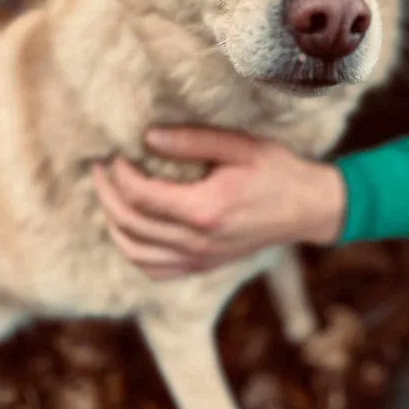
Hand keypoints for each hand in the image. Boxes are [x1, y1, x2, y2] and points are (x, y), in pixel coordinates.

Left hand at [93, 127, 345, 279]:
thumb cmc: (277, 171)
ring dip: (113, 225)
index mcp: (205, 210)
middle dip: (107, 195)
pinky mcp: (203, 266)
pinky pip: (154, 270)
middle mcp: (198, 242)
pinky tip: (131, 228)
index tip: (115, 153)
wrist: (307, 208)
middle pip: (130, 224)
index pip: (141, 196)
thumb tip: (148, 138)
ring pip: (135, 253)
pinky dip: (133, 251)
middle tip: (100, 170)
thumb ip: (193, 141)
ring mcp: (200, 259)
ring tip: (108, 197)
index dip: (119, 174)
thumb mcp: (240, 146)